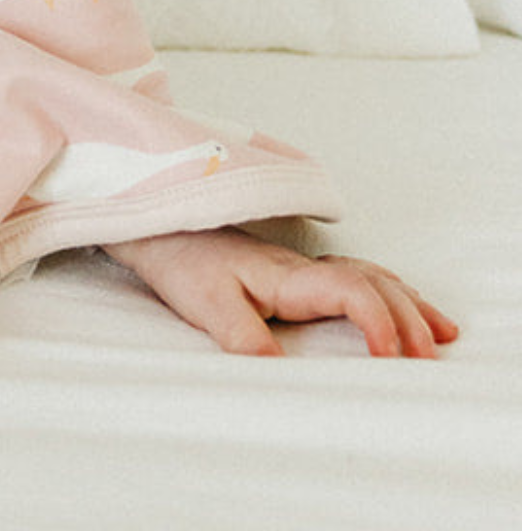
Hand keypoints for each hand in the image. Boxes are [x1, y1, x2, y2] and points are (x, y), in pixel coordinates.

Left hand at [102, 227, 458, 357]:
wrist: (153, 226)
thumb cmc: (180, 262)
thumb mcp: (205, 303)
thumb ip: (241, 334)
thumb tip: (276, 369)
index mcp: (286, 275)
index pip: (349, 290)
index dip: (378, 320)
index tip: (393, 356)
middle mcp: (300, 268)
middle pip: (372, 282)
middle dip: (409, 316)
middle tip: (434, 353)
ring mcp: (297, 267)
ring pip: (368, 275)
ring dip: (406, 301)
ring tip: (441, 329)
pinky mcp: (289, 272)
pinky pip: (352, 275)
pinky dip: (385, 289)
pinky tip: (395, 301)